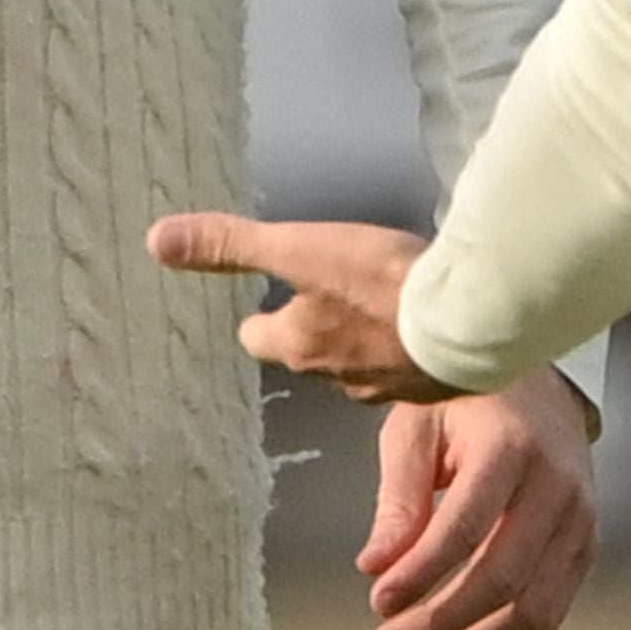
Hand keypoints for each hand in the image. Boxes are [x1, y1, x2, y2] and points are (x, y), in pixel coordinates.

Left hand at [145, 208, 451, 404]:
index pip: (258, 339)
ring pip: (359, 363)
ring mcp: (390, 388)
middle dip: (313, 329)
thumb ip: (232, 245)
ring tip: (379, 306)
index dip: (262, 318)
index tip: (271, 299)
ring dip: (363, 339)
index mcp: (299, 347)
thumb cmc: (382, 283)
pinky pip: (410, 369)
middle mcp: (337, 378)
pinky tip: (425, 324)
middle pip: (309, 354)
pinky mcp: (437, 386)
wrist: (474, 318)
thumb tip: (156, 241)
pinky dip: (409, 349)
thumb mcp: (300, 249)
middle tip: (328, 296)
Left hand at [359, 373, 599, 629]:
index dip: (421, 574)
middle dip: (439, 625)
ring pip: (533, 612)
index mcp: (511, 449)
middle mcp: (558, 490)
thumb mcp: (416, 429)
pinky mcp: (585, 549)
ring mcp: (581, 523)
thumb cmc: (468, 401)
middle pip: (502, 580)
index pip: (465, 528)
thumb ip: (399, 500)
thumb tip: (378, 565)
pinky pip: (550, 613)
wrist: (537, 384)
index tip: (379, 602)